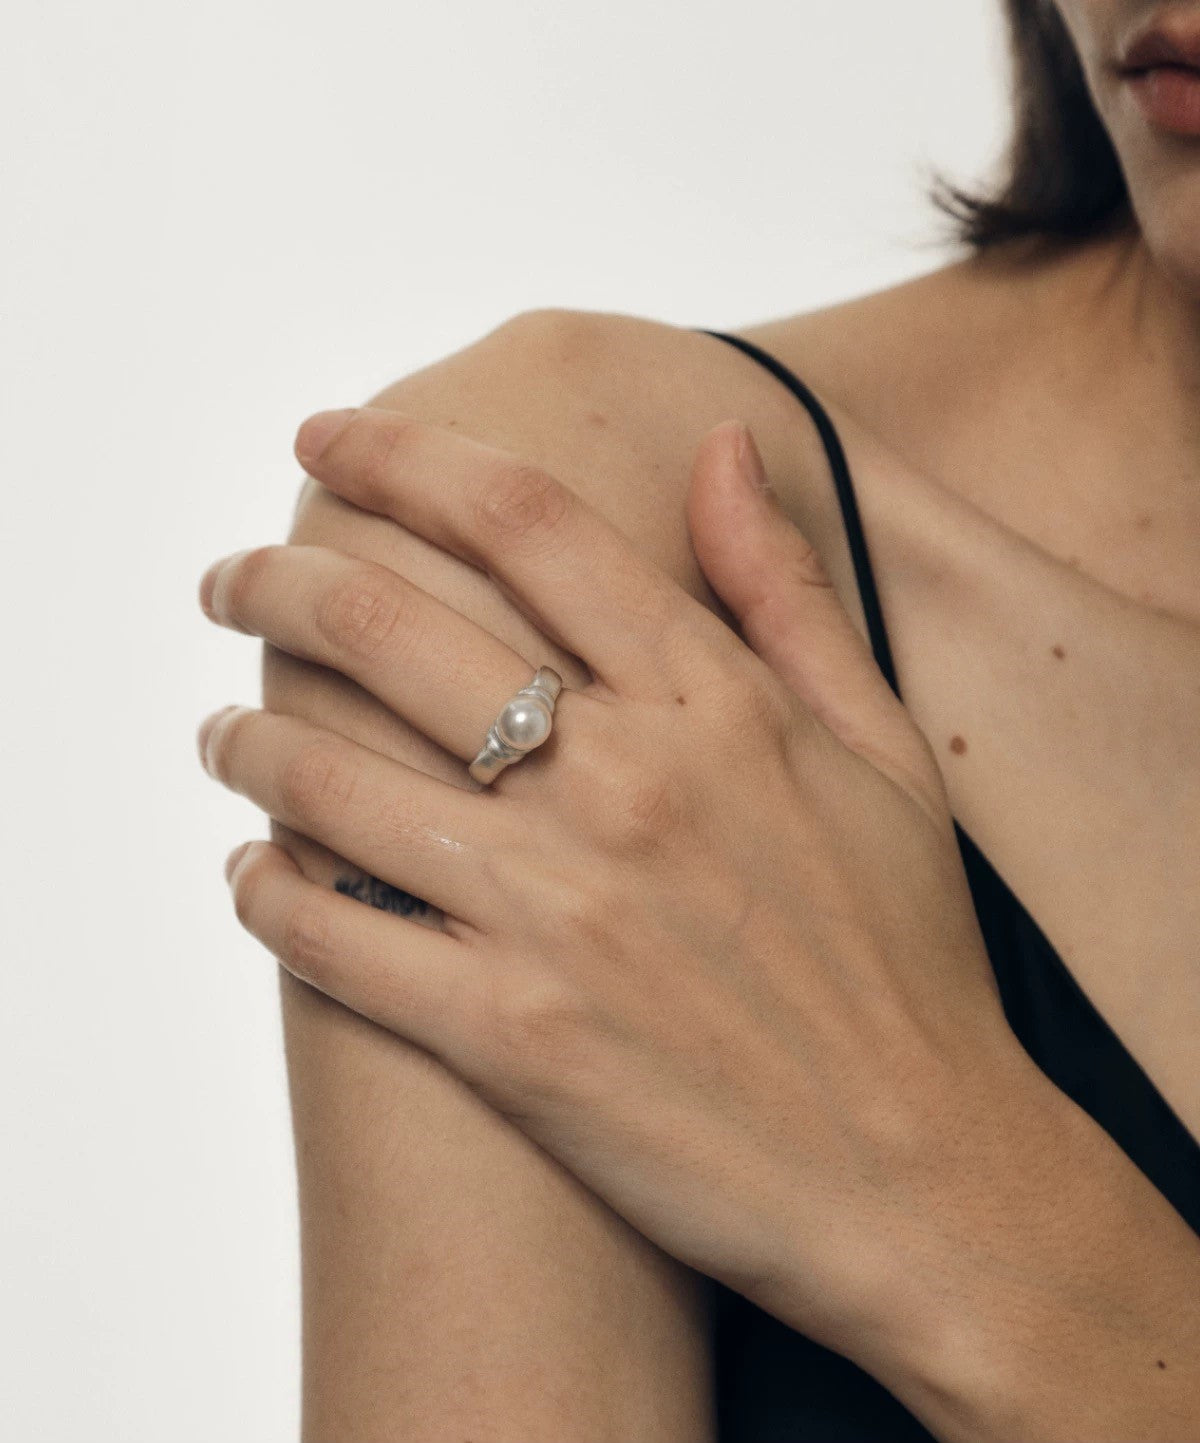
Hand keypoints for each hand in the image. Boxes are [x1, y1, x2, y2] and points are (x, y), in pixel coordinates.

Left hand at [196, 406, 1036, 1361]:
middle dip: (276, 583)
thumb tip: (726, 443)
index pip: (522, 521)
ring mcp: (555, 914)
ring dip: (247, 742)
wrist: (924, 1176)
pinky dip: (267, 894)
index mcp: (712, 703)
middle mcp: (622, 785)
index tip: (325, 436)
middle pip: (388, 627)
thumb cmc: (903, 958)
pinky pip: (332, 941)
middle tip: (231, 581)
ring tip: (221, 734)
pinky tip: (252, 875)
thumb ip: (788, 590)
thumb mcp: (883, 750)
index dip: (402, 455)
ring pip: (329, 781)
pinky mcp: (508, 1038)